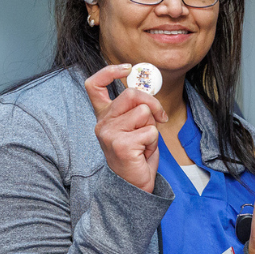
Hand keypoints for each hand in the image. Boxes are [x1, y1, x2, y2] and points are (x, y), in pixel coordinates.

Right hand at [85, 64, 168, 192]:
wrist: (133, 185)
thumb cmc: (136, 155)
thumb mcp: (134, 126)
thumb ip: (136, 108)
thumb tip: (149, 90)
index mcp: (104, 116)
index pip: (94, 85)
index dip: (109, 71)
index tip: (127, 68)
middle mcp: (102, 123)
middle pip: (132, 94)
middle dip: (153, 104)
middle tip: (159, 117)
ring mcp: (109, 133)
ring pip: (145, 113)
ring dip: (152, 128)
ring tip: (144, 143)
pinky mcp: (121, 145)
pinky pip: (150, 131)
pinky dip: (153, 142)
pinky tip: (143, 153)